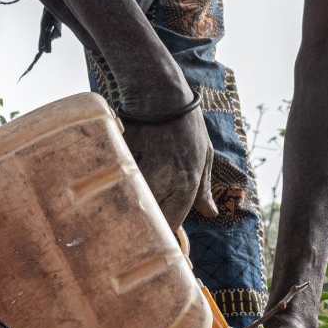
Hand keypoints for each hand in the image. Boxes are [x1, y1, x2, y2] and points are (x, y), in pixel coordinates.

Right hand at [122, 101, 217, 227]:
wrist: (160, 93)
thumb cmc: (186, 122)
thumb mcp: (205, 154)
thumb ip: (205, 188)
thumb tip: (211, 213)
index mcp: (188, 181)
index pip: (172, 222)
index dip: (164, 232)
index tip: (158, 234)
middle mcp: (167, 179)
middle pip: (149, 216)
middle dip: (143, 221)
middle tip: (139, 220)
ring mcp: (143, 168)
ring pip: (131, 202)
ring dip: (129, 205)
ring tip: (125, 203)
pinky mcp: (123, 158)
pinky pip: (118, 182)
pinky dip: (117, 185)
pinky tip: (116, 182)